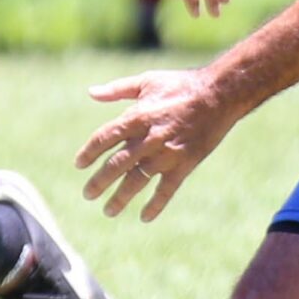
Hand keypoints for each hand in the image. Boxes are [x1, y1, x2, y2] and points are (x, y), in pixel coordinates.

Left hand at [76, 67, 237, 220]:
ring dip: (121, 197)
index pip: (105, 138)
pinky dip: (155, 205)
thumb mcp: (147, 81)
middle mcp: (149, 138)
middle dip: (100, 181)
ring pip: (138, 180)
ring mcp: (167, 153)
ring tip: (108, 211)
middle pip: (117, 164)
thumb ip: (118, 89)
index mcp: (137, 116)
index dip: (89, 152)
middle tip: (88, 194)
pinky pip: (167, 189)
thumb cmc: (182, 85)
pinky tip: (144, 217)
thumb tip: (92, 93)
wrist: (219, 95)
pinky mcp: (184, 164)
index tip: (79, 164)